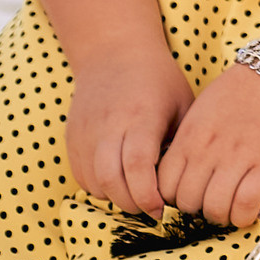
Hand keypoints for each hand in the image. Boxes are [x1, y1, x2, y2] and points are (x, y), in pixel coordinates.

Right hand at [66, 48, 195, 216]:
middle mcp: (108, 123)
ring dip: (116, 197)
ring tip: (137, 193)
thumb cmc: (158, 80)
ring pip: (94, 183)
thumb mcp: (182, 104)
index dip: (148, 195)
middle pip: (111, 180)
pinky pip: (81, 177)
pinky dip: (100, 188)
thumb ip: (183, 143)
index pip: (136, 166)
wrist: (114, 51)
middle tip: (152, 209)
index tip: (163, 208)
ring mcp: (85, 131)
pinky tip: (120, 180)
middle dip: (132, 204)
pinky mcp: (72, 137)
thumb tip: (187, 187)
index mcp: (140, 114)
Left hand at [157, 61, 259, 227]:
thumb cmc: (239, 95)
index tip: (188, 194)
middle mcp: (209, 149)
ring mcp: (238, 157)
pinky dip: (243, 216)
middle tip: (210, 200)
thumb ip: (186, 144)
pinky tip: (247, 209)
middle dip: (196, 208)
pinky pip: (245, 206)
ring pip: (214, 209)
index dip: (174, 198)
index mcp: (190, 137)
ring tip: (229, 206)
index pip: (164, 186)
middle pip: (187, 202)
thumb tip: (176, 178)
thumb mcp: (200, 114)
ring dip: (220, 215)